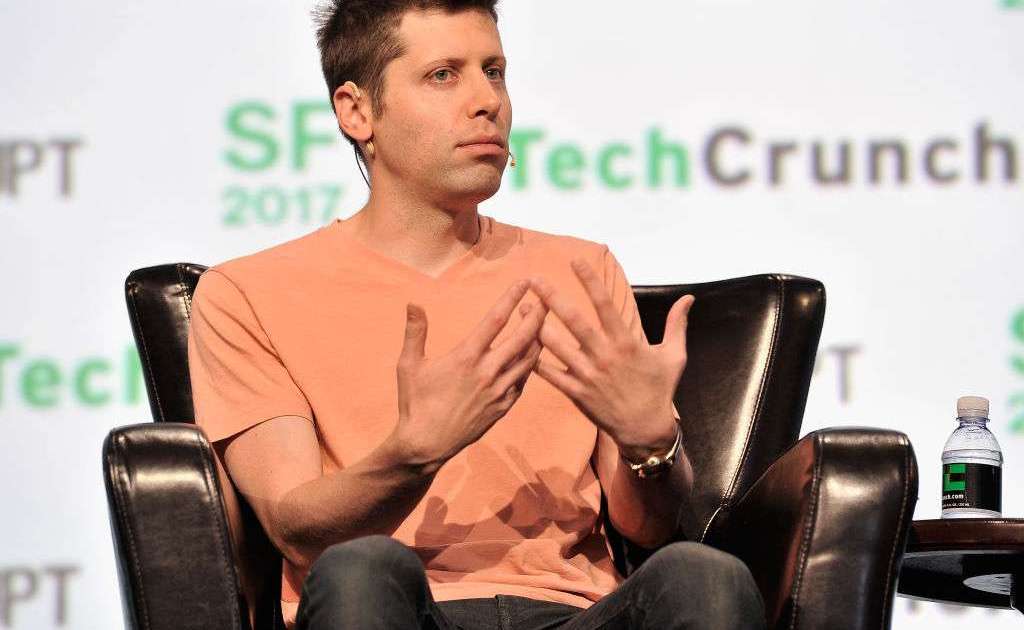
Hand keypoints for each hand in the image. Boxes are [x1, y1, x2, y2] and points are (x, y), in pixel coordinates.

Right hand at [390, 280, 547, 471]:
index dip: (512, 298)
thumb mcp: (409, 365)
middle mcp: (488, 371)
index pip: (496, 319)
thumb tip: (413, 304)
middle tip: (545, 298)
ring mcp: (499, 391)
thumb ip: (415, 332)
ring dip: (538, 338)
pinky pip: (524, 380)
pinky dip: (530, 364)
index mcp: (466, 356)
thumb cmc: (415, 403)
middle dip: (537, 314)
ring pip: (530, 359)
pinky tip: (531, 355)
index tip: (524, 281)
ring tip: (541, 323)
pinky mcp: (503, 407)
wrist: (427, 445)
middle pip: (523, 337)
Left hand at [529, 259, 693, 457]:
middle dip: (552, 298)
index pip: (605, 305)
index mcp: (626, 343)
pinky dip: (535, 360)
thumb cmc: (660, 390)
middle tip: (533, 279)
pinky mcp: (576, 393)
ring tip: (522, 306)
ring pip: (556, 346)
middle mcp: (604, 356)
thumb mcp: (674, 356)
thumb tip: (689, 298)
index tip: (575, 261)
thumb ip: (677, 324)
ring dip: (536, 325)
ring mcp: (588, 375)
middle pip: (573, 321)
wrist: (646, 430)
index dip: (590, 281)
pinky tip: (520, 344)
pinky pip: (551, 374)